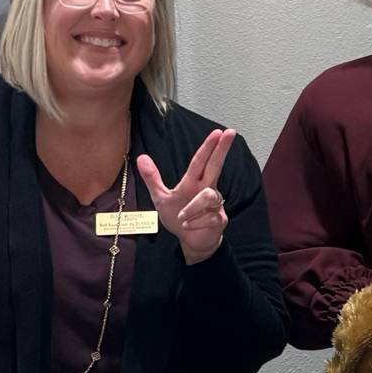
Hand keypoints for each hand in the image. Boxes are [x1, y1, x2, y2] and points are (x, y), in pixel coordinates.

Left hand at [138, 130, 234, 265]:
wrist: (190, 240)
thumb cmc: (179, 216)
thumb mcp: (161, 197)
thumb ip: (153, 178)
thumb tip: (141, 157)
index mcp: (194, 182)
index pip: (201, 161)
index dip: (209, 147)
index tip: (219, 132)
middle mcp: (207, 189)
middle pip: (216, 166)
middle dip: (222, 150)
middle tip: (230, 132)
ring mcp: (215, 205)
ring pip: (208, 197)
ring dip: (192, 207)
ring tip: (181, 217)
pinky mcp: (219, 220)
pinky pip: (208, 218)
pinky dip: (194, 223)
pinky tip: (187, 227)